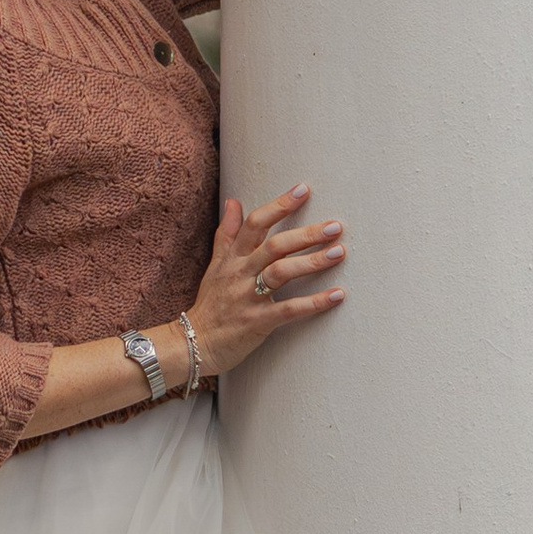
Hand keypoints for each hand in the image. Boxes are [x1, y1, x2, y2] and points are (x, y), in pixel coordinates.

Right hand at [190, 185, 344, 378]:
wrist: (193, 343)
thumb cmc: (210, 304)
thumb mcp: (215, 265)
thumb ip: (227, 234)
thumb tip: (233, 202)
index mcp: (232, 258)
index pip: (255, 224)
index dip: (279, 205)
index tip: (303, 190)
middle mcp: (240, 274)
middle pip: (274, 246)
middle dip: (306, 234)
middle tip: (335, 226)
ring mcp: (248, 297)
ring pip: (281, 273)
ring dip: (312, 262)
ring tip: (339, 253)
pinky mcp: (257, 322)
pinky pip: (289, 309)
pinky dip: (314, 303)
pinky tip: (337, 295)